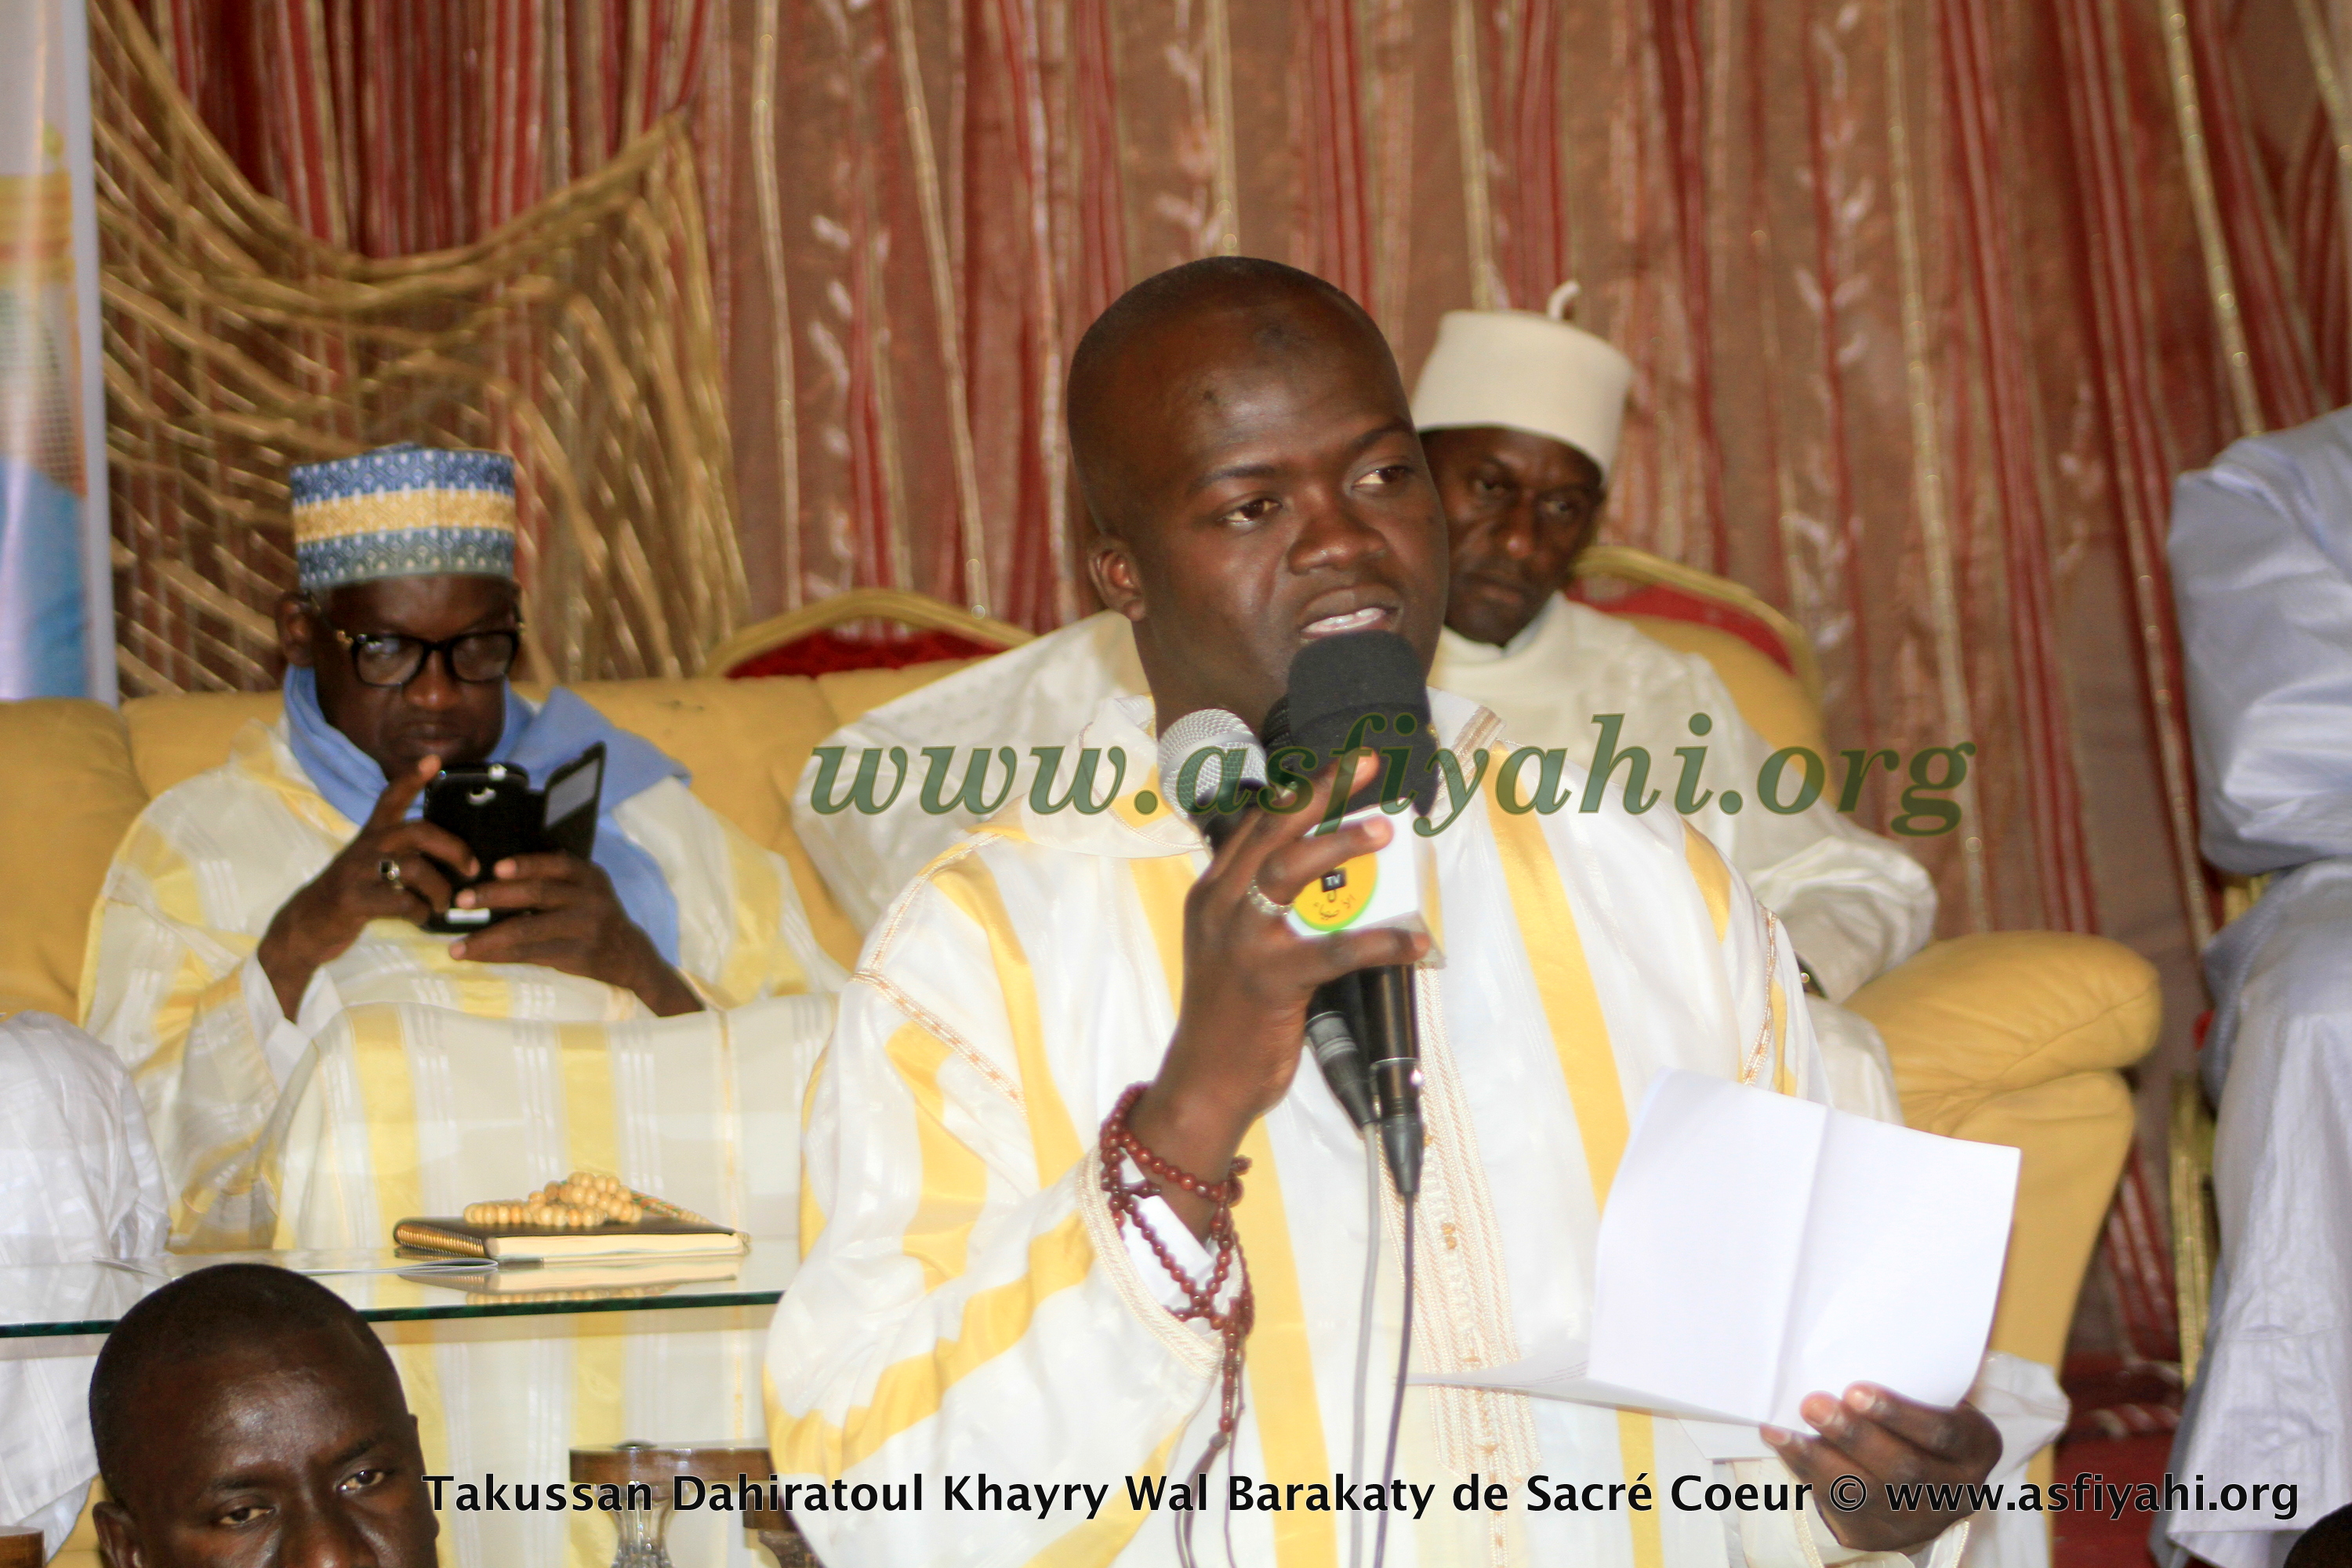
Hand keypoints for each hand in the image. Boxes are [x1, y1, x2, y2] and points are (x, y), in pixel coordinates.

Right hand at [258, 755, 476, 1017]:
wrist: (306, 924)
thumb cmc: (351, 892)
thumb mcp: (371, 863)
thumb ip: (400, 851)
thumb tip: (451, 853)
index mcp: (372, 835)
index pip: (391, 798)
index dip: (412, 778)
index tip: (434, 760)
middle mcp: (367, 847)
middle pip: (417, 832)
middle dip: (453, 848)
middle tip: (471, 869)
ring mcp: (358, 872)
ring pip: (414, 868)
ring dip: (439, 890)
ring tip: (442, 905)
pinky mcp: (354, 899)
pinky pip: (401, 901)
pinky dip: (419, 911)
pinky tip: (420, 917)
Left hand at [448, 851, 701, 1016]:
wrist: (630, 956)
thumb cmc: (593, 916)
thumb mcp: (587, 890)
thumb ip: (557, 880)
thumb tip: (495, 873)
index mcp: (591, 877)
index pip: (558, 864)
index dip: (527, 864)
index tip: (496, 867)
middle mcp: (591, 901)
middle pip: (538, 894)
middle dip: (496, 895)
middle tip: (463, 899)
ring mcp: (586, 930)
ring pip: (529, 930)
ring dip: (488, 938)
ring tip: (457, 946)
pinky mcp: (577, 957)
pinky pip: (531, 956)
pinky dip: (500, 956)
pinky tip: (478, 957)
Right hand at [1129, 754, 1428, 1236]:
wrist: (1205, 1081)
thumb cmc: (1227, 1017)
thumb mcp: (1229, 948)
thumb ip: (1263, 910)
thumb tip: (1327, 881)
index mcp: (1212, 895)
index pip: (1256, 826)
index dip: (1299, 790)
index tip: (1338, 763)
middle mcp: (1221, 908)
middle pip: (1273, 832)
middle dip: (1321, 792)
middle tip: (1366, 763)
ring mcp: (1243, 942)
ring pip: (1290, 873)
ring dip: (1340, 846)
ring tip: (1384, 830)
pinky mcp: (1272, 980)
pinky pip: (1334, 951)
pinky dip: (1380, 942)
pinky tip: (1415, 940)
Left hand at [1764, 1383, 2002, 1552]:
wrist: (1925, 1487)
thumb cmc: (1923, 1426)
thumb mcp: (1937, 1403)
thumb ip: (1913, 1384)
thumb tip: (1848, 1346)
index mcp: (1975, 1448)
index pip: (1942, 1433)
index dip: (1900, 1415)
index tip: (1856, 1390)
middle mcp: (1954, 1490)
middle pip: (1902, 1468)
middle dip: (1854, 1436)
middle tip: (1815, 1404)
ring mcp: (1917, 1518)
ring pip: (1867, 1492)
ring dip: (1820, 1457)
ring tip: (1785, 1427)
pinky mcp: (1878, 1531)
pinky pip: (1839, 1503)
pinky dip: (1805, 1469)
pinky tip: (1781, 1442)